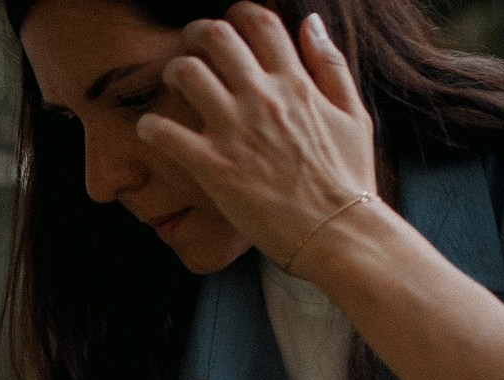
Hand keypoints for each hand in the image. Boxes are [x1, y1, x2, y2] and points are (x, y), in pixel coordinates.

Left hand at [139, 6, 381, 270]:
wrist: (339, 233)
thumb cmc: (348, 179)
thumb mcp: (354, 115)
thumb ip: (330, 66)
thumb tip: (311, 24)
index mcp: (296, 83)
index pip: (260, 23)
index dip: (239, 14)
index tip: (230, 24)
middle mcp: (263, 99)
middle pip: (217, 37)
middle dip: (198, 34)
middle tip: (192, 46)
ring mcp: (236, 131)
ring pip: (187, 73)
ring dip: (173, 70)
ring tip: (173, 82)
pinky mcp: (214, 167)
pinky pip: (166, 133)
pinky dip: (150, 127)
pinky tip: (150, 130)